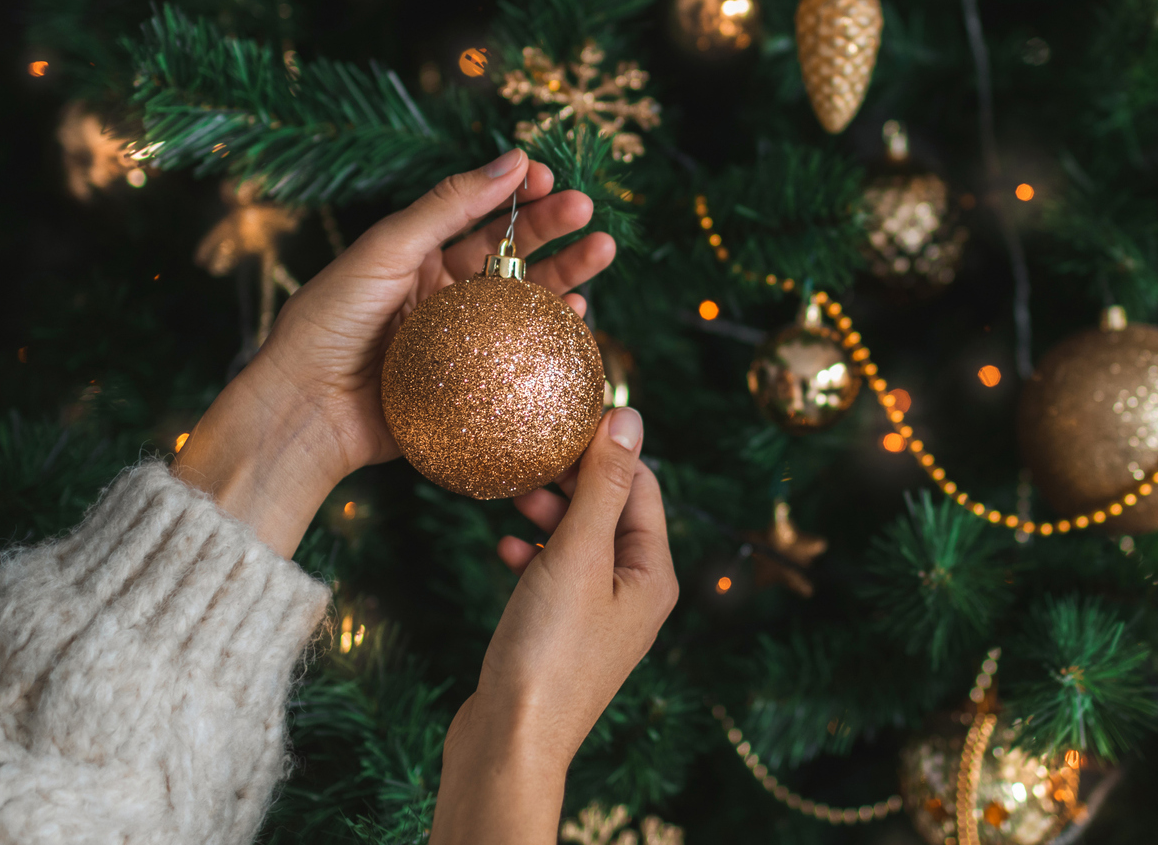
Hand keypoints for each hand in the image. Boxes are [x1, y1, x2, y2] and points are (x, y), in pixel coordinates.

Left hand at [174, 149, 617, 554]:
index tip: (549, 176)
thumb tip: (512, 159)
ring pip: (524, 301)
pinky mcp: (473, 384)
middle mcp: (442, 294)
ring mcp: (460, 340)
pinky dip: (554, 335)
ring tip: (602, 254)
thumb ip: (448, 206)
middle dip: (552, 229)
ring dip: (565, 276)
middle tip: (587, 211)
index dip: (515, 193)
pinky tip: (578, 317)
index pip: (476, 214)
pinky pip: (522, 356)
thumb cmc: (330, 323)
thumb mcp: (385, 250)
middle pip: (510, 254)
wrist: (304, 413)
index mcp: (416, 256)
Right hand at [430, 407, 677, 843]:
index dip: (605, 448)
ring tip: (514, 497)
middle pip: (611, 510)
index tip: (561, 421)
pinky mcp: (563, 634)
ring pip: (580, 541)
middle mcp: (636, 594)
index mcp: (653, 574)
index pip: (641, 484)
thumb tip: (630, 416)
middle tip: (530, 459)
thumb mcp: (578, 555)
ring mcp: (599, 616)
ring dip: (550, 513)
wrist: (511, 742)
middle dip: (572, 480)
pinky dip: (533, 553)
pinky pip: (555, 574)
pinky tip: (504, 547)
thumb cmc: (549, 651)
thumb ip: (602, 485)